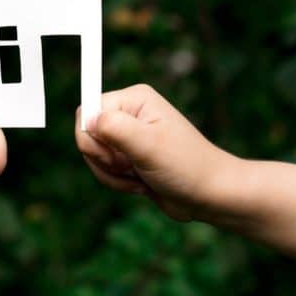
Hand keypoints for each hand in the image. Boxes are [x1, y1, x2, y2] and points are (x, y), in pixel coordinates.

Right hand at [76, 84, 239, 222]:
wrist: (210, 196)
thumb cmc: (185, 166)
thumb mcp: (148, 145)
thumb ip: (114, 127)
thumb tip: (87, 119)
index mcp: (133, 99)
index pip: (86, 111)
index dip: (92, 137)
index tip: (115, 154)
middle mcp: (128, 113)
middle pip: (86, 134)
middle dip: (103, 160)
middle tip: (130, 166)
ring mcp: (127, 135)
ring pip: (93, 155)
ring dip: (111, 174)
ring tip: (139, 177)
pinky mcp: (128, 156)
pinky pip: (103, 168)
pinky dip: (117, 181)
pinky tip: (140, 184)